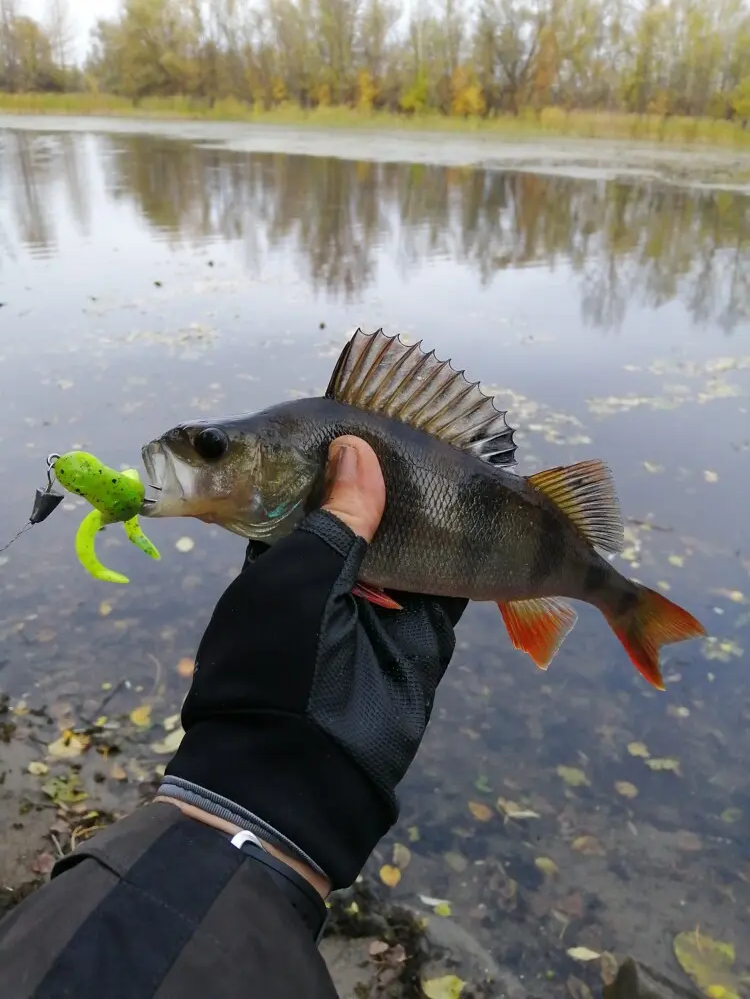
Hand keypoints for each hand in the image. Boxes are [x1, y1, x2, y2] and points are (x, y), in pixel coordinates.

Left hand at [161, 437, 466, 889]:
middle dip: (410, 478)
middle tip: (447, 436)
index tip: (383, 420)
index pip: (318, 484)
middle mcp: (334, 568)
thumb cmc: (279, 666)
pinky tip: (494, 518)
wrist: (303, 775)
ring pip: (420, 540)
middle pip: (377, 507)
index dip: (350, 454)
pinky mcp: (422, 630)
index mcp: (285, 549)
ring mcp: (381, 599)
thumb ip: (335, 518)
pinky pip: (451, 584)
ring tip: (480, 467)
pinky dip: (472, 556)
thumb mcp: (297, 582)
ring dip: (447, 512)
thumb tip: (358, 449)